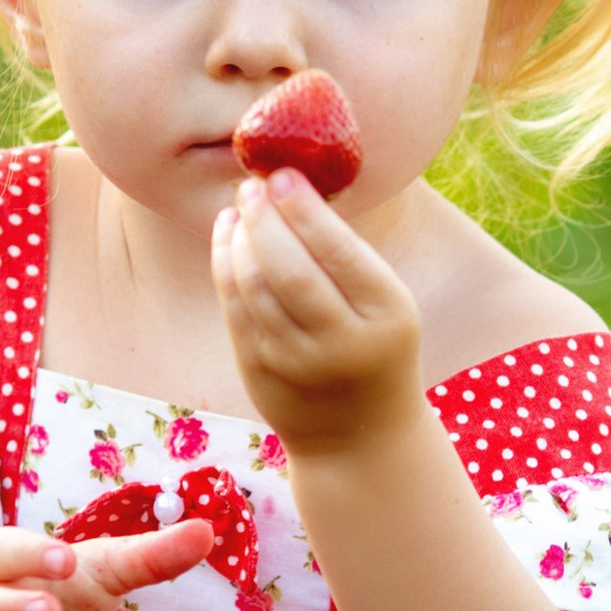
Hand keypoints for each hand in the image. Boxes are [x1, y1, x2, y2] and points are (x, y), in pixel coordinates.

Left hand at [213, 167, 423, 455]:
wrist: (361, 436)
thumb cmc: (374, 345)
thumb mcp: (386, 303)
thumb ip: (347, 254)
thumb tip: (295, 184)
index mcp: (386, 315)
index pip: (338, 252)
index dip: (304, 210)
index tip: (281, 174)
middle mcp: (341, 343)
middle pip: (289, 271)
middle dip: (263, 221)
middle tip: (250, 187)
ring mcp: (296, 363)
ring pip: (254, 289)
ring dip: (239, 239)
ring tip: (238, 209)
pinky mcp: (261, 372)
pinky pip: (234, 309)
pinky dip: (224, 266)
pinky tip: (226, 237)